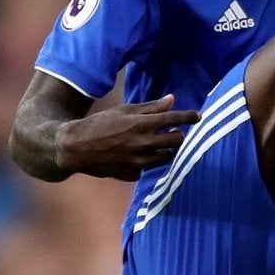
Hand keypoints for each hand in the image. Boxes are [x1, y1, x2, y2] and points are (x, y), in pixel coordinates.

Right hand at [56, 94, 201, 180]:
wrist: (76, 147)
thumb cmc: (100, 124)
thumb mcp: (124, 110)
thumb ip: (151, 108)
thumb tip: (173, 100)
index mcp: (141, 124)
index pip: (174, 119)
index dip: (189, 116)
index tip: (198, 116)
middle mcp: (143, 144)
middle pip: (176, 141)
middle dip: (179, 135)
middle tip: (175, 133)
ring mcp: (138, 162)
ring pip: (166, 157)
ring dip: (167, 150)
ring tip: (160, 144)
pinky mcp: (132, 174)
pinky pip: (149, 168)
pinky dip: (148, 162)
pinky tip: (139, 156)